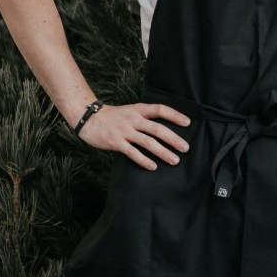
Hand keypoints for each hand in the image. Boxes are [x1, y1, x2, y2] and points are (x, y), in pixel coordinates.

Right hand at [77, 102, 191, 169]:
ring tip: (175, 160)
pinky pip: (132, 153)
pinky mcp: (116, 142)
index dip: (174, 115)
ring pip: (148, 142)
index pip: (160, 109)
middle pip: (157, 129)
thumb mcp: (131, 111)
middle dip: (173, 139)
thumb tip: (166, 129)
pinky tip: (153, 166)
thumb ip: (145, 118)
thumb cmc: (114, 117)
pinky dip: (144, 160)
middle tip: (186, 148)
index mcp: (138, 110)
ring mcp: (124, 131)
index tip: (188, 123)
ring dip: (163, 152)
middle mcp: (133, 119)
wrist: (88, 119)